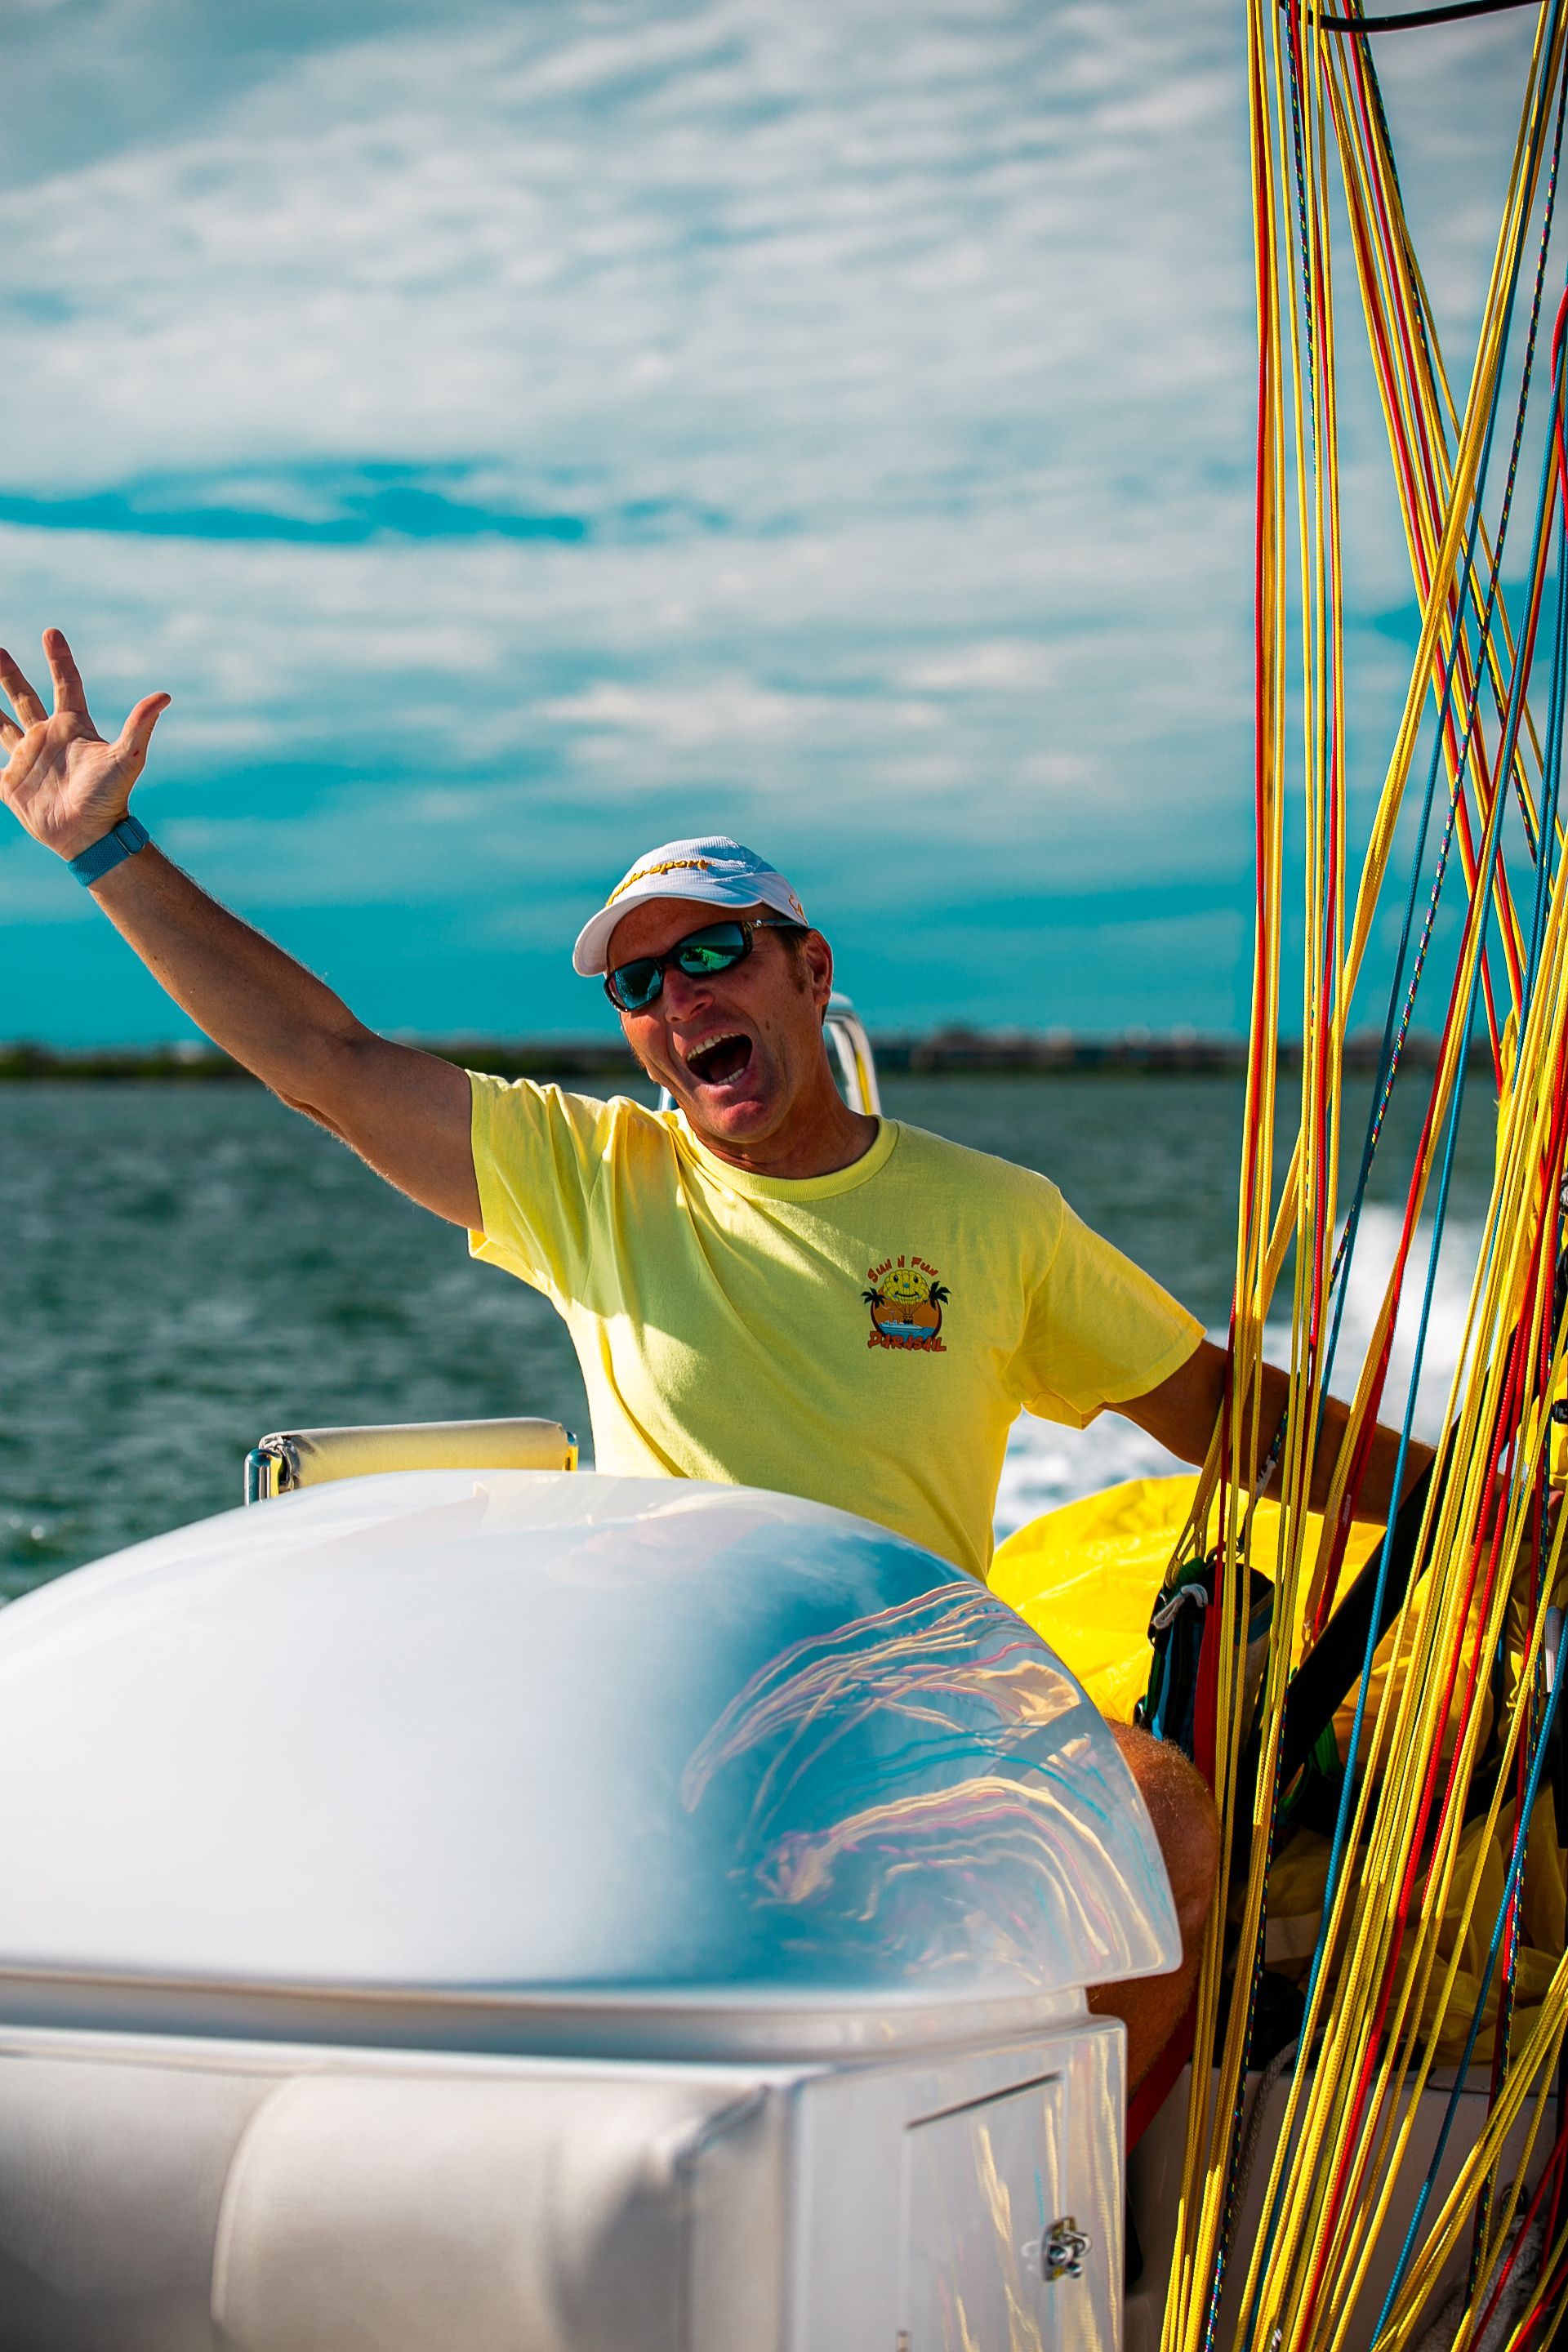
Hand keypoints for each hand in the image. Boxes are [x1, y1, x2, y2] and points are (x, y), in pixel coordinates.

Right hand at [0, 628, 168, 862]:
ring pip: (1, 723)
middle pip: (25, 697)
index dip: (59, 659)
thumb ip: (140, 726)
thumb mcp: (127, 758)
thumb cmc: (110, 798)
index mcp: (73, 727)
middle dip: (10, 674)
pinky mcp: (11, 782)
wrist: (89, 838)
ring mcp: (28, 758)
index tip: (51, 632)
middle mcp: (48, 738)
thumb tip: (165, 695)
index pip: (66, 684)